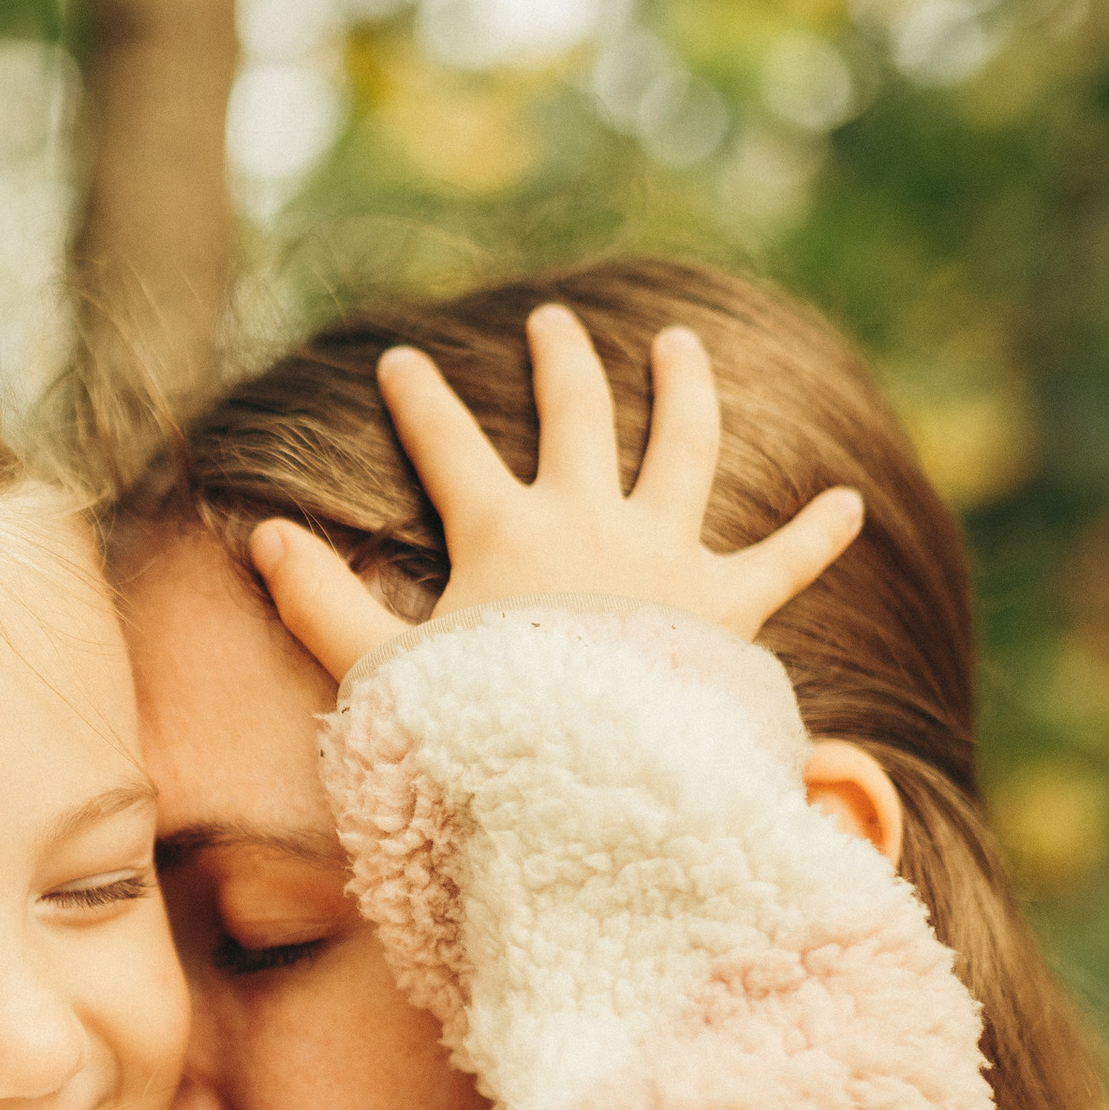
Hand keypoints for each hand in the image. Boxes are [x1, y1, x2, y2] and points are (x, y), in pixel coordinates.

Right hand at [247, 304, 862, 686]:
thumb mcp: (384, 676)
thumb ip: (322, 607)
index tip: (403, 360)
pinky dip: (816, 533)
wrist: (593, 787)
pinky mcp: (727, 608)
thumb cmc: (483, 739)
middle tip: (551, 323)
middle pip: (578, 416)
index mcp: (505, 534)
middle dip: (560, 362)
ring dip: (686, 389)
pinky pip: (781, 562)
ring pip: (683, 447)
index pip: (450, 446)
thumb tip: (260, 539)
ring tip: (682, 345)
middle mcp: (592, 523)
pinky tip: (848, 501)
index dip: (420, 400)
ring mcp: (666, 557)